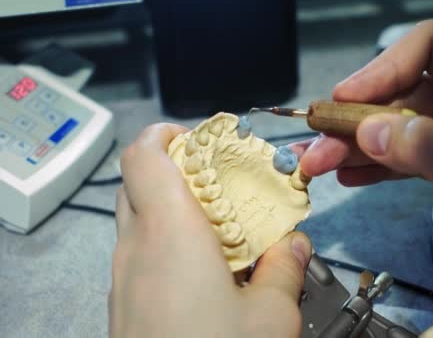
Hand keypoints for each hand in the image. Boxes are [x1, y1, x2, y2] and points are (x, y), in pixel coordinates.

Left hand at [110, 124, 311, 337]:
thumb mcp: (272, 315)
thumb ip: (284, 267)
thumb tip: (292, 243)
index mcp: (169, 232)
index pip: (145, 154)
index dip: (170, 134)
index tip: (206, 141)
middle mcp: (135, 249)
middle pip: (140, 183)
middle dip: (179, 171)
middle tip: (223, 184)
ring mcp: (123, 280)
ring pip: (138, 221)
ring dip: (175, 212)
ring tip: (222, 231)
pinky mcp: (124, 307)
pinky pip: (140, 257)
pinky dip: (167, 246)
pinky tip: (206, 275)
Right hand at [292, 21, 432, 314]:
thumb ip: (431, 149)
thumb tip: (367, 130)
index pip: (432, 49)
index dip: (384, 68)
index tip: (346, 100)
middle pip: (406, 92)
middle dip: (360, 118)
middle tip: (317, 145)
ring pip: (401, 127)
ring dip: (360, 145)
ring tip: (321, 165)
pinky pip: (409, 156)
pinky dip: (379, 166)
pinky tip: (351, 177)